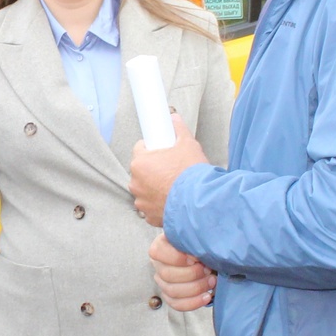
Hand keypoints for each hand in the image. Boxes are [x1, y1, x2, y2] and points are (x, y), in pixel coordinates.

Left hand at [128, 113, 209, 227]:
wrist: (200, 203)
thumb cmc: (191, 174)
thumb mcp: (188, 144)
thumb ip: (179, 130)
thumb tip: (174, 119)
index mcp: (140, 162)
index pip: (140, 148)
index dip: (152, 148)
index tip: (161, 151)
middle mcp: (136, 182)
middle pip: (142, 170)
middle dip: (154, 169)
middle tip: (171, 169)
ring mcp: (141, 201)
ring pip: (146, 189)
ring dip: (155, 188)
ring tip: (173, 187)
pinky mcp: (149, 216)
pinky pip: (151, 207)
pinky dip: (159, 204)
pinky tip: (173, 200)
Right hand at [150, 233, 216, 311]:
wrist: (209, 253)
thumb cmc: (202, 242)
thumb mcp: (197, 235)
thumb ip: (194, 236)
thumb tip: (199, 245)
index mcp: (161, 246)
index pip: (158, 253)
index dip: (178, 258)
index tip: (196, 257)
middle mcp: (159, 264)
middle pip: (167, 275)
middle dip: (192, 275)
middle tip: (209, 269)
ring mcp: (163, 281)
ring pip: (172, 291)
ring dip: (196, 288)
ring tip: (212, 281)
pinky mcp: (171, 295)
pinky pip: (176, 304)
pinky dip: (193, 302)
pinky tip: (207, 296)